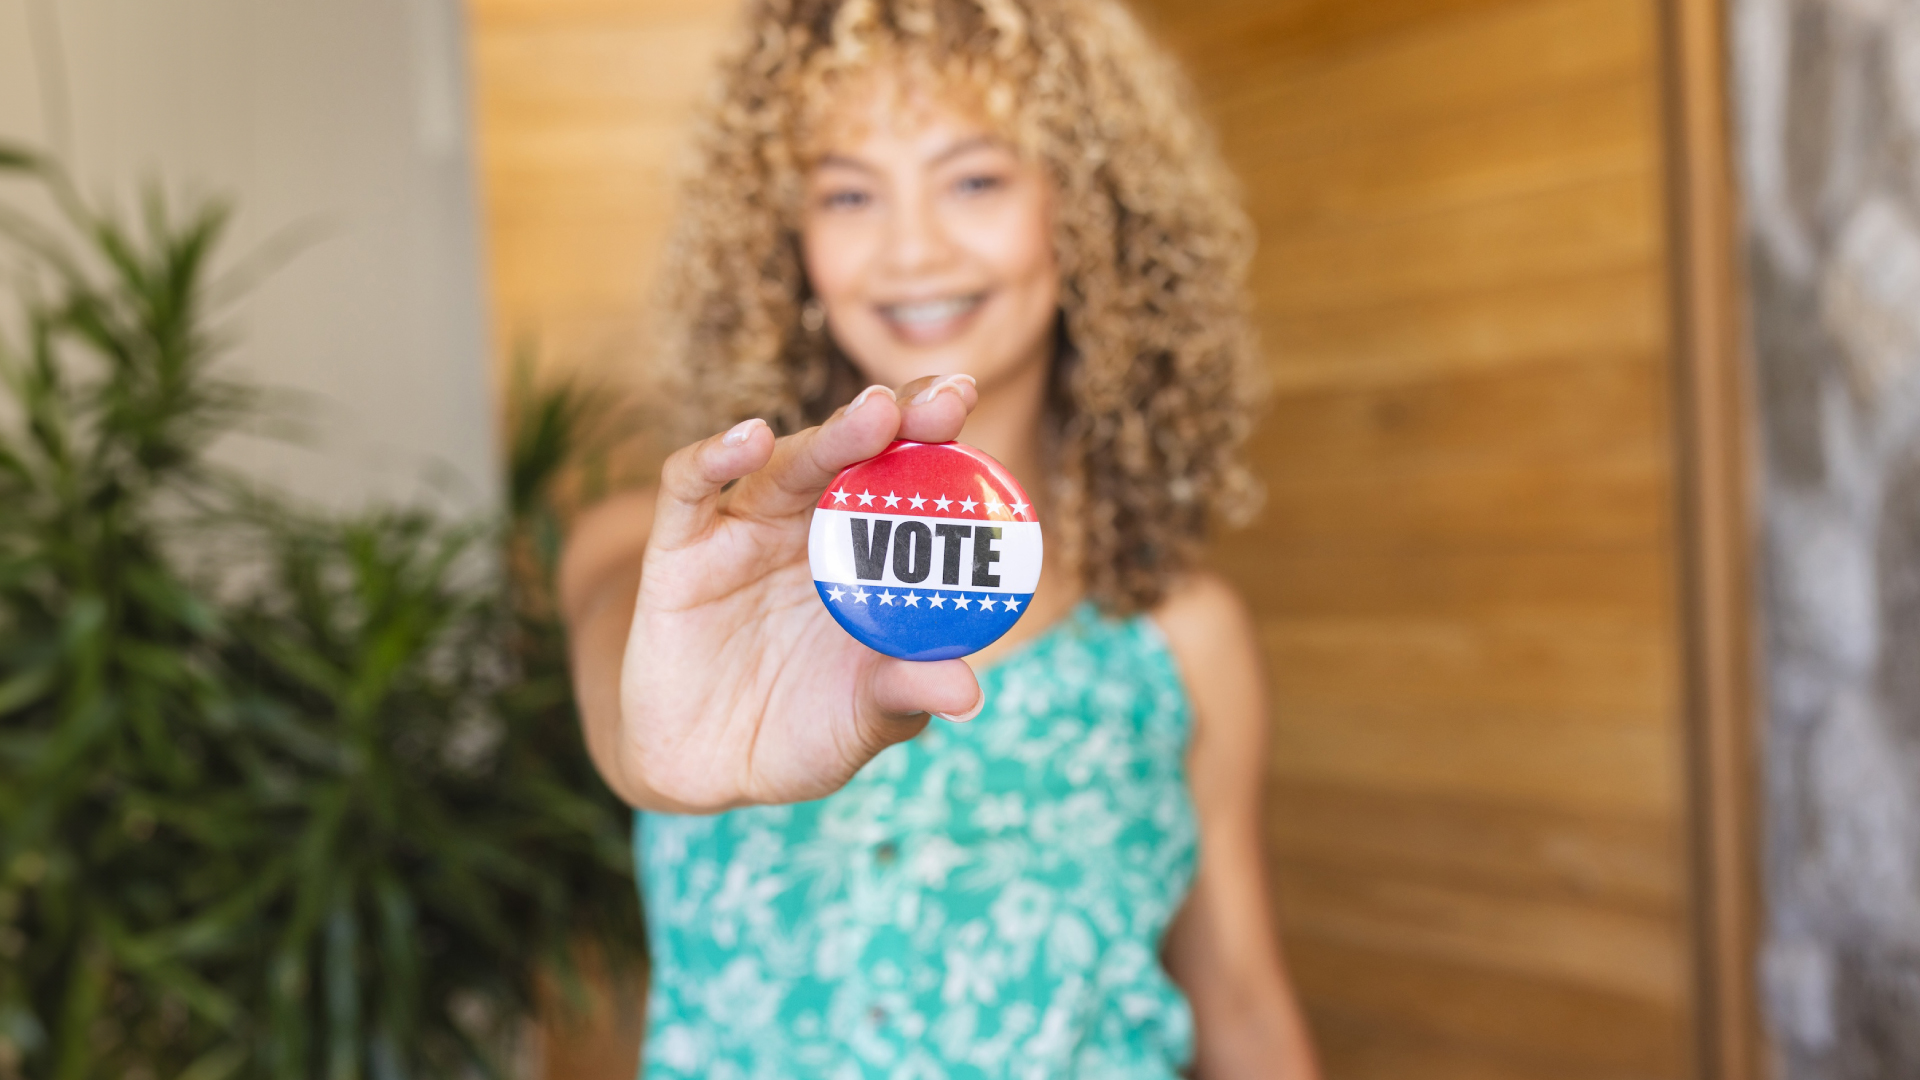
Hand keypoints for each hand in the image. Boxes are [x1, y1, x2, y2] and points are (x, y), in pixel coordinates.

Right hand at [616, 375, 982, 811]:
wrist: (704, 771)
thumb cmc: (800, 733)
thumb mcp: (860, 720)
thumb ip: (905, 696)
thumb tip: (967, 694)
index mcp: (864, 554)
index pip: (907, 477)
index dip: (940, 438)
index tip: (970, 400)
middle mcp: (807, 526)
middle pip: (856, 453)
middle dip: (904, 418)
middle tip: (947, 400)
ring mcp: (742, 532)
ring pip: (786, 464)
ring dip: (833, 436)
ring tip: (877, 414)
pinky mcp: (678, 550)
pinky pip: (689, 488)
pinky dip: (714, 456)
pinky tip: (750, 439)